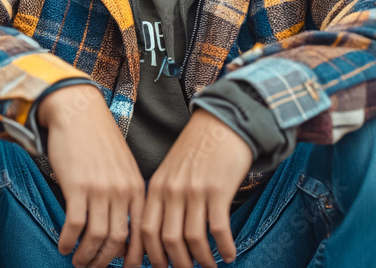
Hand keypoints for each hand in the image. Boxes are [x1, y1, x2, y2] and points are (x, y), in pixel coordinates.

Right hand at [38, 84, 146, 267]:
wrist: (78, 111)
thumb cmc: (98, 139)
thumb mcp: (123, 167)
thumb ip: (126, 195)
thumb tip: (121, 230)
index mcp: (137, 188)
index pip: (141, 233)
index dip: (133, 257)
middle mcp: (122, 191)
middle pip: (117, 241)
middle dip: (104, 262)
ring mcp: (100, 189)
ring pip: (97, 238)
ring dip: (85, 256)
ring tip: (77, 261)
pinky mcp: (78, 186)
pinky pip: (75, 225)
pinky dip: (68, 241)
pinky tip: (63, 245)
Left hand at [141, 109, 252, 267]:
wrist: (223, 122)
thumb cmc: (198, 149)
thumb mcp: (171, 170)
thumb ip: (163, 198)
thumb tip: (162, 235)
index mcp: (156, 187)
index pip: (146, 231)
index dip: (152, 256)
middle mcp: (172, 191)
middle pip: (168, 240)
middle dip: (177, 264)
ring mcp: (195, 190)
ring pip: (193, 239)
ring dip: (202, 261)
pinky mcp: (218, 189)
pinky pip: (218, 229)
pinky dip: (224, 248)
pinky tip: (229, 255)